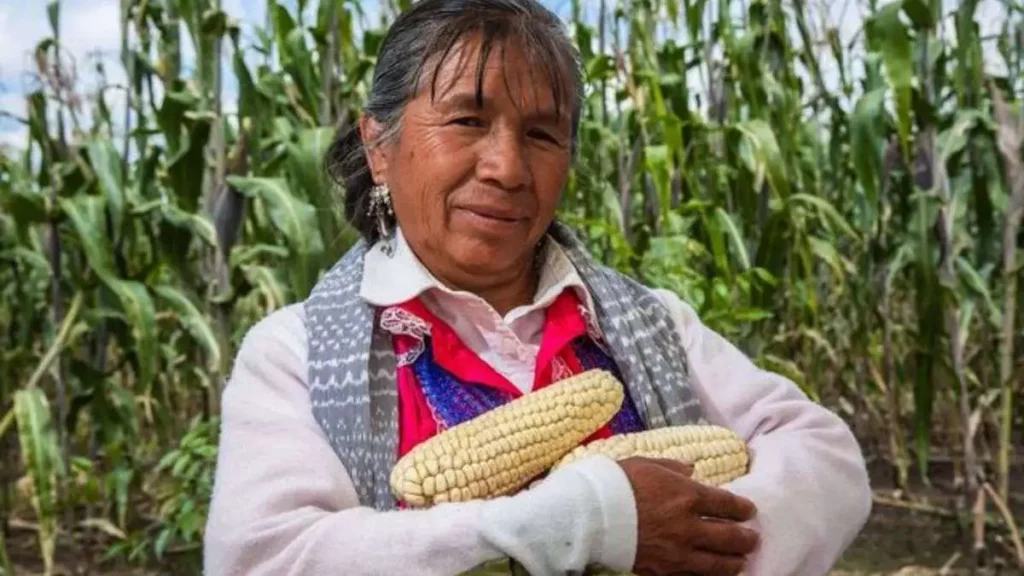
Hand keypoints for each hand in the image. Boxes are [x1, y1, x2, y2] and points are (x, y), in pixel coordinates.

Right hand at [619, 457, 758, 575]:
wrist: (592, 514)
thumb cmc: (618, 483)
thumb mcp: (647, 464)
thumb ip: (673, 467)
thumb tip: (691, 470)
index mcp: (687, 495)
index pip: (727, 504)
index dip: (743, 508)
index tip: (750, 511)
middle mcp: (690, 526)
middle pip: (730, 536)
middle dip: (746, 538)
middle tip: (752, 538)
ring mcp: (679, 551)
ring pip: (718, 563)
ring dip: (734, 562)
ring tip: (740, 561)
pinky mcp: (665, 570)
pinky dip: (708, 575)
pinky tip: (714, 573)